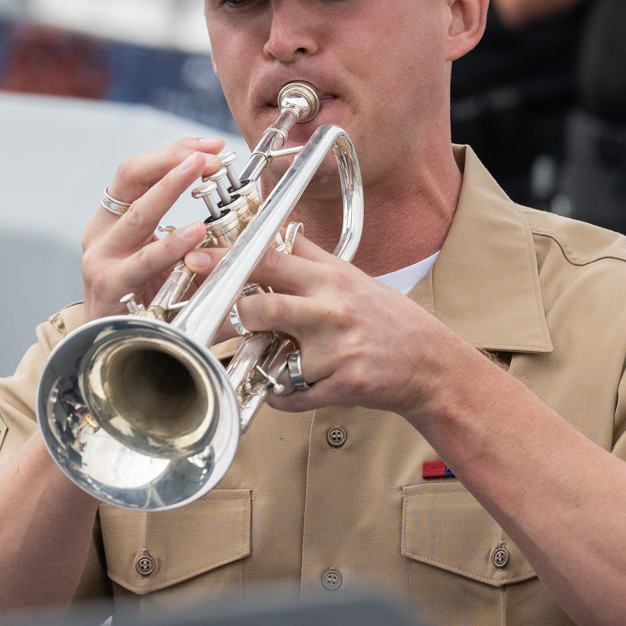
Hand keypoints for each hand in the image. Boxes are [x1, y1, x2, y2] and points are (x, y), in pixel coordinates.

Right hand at [81, 137, 228, 320]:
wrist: (111, 353)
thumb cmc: (145, 304)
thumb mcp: (166, 262)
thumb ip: (190, 235)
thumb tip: (239, 210)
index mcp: (113, 220)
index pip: (139, 170)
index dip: (173, 152)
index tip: (211, 147)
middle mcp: (103, 233)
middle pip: (132, 176)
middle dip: (173, 159)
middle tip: (211, 153)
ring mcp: (102, 259)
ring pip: (136, 211)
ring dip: (172, 186)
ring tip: (202, 169)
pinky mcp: (110, 287)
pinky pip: (143, 261)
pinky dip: (171, 245)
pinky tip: (195, 232)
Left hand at [229, 234, 487, 418]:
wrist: (429, 362)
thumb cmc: (387, 320)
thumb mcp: (351, 277)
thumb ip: (311, 256)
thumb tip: (277, 228)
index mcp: (329, 279)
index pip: (269, 259)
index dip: (227, 259)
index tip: (196, 259)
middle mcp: (331, 310)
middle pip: (263, 306)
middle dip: (236, 317)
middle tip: (220, 323)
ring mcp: (337, 349)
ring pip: (274, 357)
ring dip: (258, 362)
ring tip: (261, 359)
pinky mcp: (343, 384)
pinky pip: (291, 395)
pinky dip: (278, 396)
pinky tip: (283, 389)